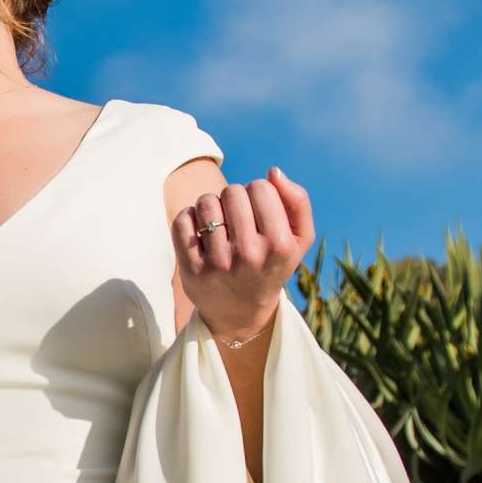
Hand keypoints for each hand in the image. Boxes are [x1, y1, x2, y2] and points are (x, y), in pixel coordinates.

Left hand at [174, 167, 312, 343]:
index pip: (261, 187)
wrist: (241, 310)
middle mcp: (250, 254)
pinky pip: (183, 219)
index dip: (258, 192)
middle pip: (232, 191)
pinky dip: (190, 219)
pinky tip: (201, 233)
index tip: (258, 210)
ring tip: (220, 224)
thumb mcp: (299, 238)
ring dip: (211, 206)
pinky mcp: (191, 269)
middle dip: (234, 198)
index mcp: (280, 245)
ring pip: (206, 202)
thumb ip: (297, 201)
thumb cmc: (272, 263)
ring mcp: (218, 263)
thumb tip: (274, 172)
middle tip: (238, 218)